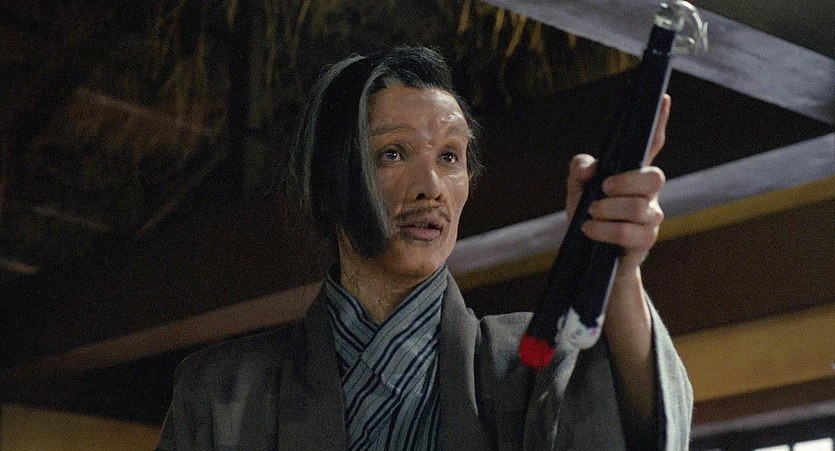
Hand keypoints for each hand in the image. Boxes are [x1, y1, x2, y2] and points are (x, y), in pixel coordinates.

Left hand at [564, 95, 669, 268]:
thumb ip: (580, 169)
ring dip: (609, 210)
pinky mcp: (646, 239)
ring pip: (639, 208)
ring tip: (589, 214)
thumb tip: (590, 168)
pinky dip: (606, 231)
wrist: (587, 257)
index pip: (652, 143)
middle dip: (627, 181)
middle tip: (602, 189)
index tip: (663, 98)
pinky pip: (632, 233)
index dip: (659, 123)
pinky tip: (589, 230)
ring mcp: (651, 216)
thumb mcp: (577, 188)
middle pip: (654, 177)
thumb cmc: (587, 214)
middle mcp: (647, 192)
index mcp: (633, 172)